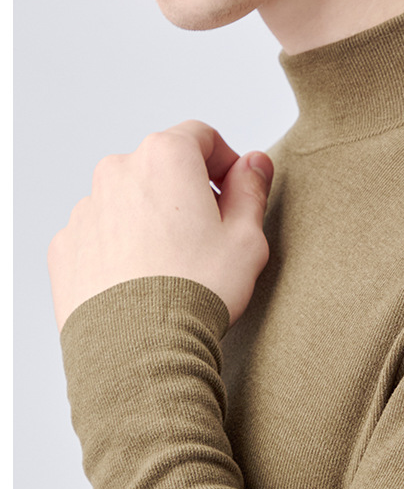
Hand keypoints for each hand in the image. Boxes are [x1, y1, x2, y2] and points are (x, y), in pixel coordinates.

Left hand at [48, 121, 272, 332]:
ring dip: (149, 218)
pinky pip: (99, 235)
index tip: (236, 194)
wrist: (138, 350)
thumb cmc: (196, 291)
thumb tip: (254, 163)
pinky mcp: (65, 246)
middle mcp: (117, 171)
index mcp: (165, 157)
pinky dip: (119, 247)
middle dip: (186, 191)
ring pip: (127, 201)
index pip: (202, 137)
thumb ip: (251, 190)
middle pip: (161, 167)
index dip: (226, 162)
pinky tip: (140, 282)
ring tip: (170, 266)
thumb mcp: (245, 237)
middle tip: (208, 236)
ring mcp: (85, 209)